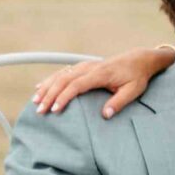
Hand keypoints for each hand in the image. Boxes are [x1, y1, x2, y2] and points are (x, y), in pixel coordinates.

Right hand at [34, 46, 174, 116]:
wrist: (139, 59)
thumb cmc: (136, 77)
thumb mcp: (133, 91)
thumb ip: (119, 102)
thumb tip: (105, 115)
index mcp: (100, 73)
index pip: (77, 85)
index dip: (64, 97)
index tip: (55, 109)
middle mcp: (89, 67)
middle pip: (64, 80)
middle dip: (50, 95)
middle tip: (40, 110)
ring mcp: (85, 66)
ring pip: (61, 75)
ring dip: (46, 87)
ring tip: (35, 101)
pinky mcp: (83, 67)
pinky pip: (63, 73)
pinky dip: (50, 80)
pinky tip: (39, 87)